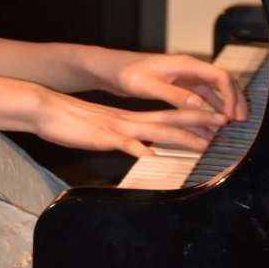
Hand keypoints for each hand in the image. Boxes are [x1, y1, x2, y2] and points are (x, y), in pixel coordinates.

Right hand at [32, 88, 227, 156]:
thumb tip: (134, 147)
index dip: (190, 118)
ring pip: (156, 131)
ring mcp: (117, 128)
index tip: (211, 120)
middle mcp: (128, 120)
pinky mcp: (103, 137)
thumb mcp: (99, 130)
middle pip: (169, 120)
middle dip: (198, 122)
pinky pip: (126, 145)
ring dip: (181, 138)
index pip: (165, 116)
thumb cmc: (68, 121)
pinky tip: (155, 158)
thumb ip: (118, 137)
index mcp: (127, 118)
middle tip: (223, 122)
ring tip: (204, 144)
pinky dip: (142, 151)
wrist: (45, 109)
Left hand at [94, 50, 247, 121]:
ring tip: (233, 123)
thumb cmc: (128, 74)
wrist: (114, 69)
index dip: (230, 95)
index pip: (219, 76)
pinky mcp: (181, 85)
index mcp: (186, 64)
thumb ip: (174, 94)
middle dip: (235, 99)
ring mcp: (186, 76)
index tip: (233, 114)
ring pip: (215, 89)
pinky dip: (211, 107)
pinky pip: (203, 96)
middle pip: (223, 81)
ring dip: (225, 104)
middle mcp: (190, 68)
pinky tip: (214, 121)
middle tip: (242, 121)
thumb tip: (199, 103)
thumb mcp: (150, 86)